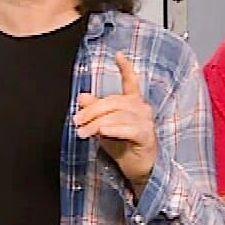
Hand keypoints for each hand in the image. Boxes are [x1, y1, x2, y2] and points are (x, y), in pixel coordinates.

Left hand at [75, 53, 156, 191]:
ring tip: (83, 132)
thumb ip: (95, 112)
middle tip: (77, 121)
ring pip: (118, 115)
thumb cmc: (123, 147)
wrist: (137, 169)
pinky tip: (103, 132)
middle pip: (114, 101)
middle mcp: (142, 108)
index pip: (131, 82)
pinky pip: (129, 129)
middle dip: (92, 111)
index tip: (118, 55)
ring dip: (97, 123)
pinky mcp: (147, 136)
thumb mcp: (104, 127)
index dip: (125, 68)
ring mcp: (146, 122)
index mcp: (133, 103)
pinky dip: (114, 129)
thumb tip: (82, 96)